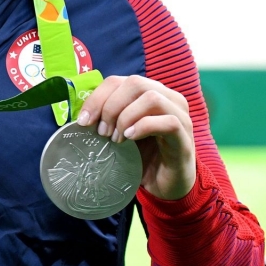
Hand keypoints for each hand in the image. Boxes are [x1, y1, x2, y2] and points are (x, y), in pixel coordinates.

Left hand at [76, 75, 195, 200]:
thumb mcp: (118, 132)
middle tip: (102, 132)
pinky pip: (168, 121)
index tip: (84, 121)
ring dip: (126, 117)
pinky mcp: (186, 137)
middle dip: (111, 106)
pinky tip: (130, 139)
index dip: (97, 97)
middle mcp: (169, 99)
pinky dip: (143, 127)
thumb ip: (106, 118)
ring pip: (151, 97)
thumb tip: (80, 115)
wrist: (165, 185)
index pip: (119, 81)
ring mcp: (180, 116)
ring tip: (116, 139)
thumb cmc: (141, 155)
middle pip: (135, 83)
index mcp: (149, 93)